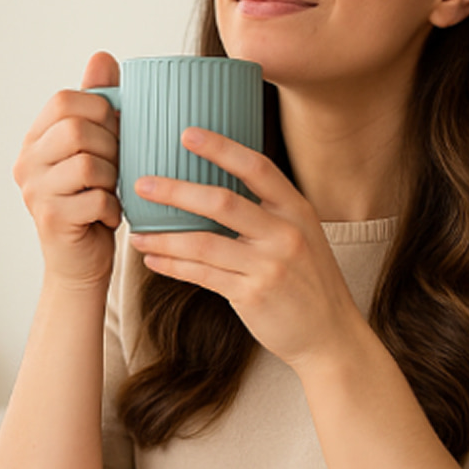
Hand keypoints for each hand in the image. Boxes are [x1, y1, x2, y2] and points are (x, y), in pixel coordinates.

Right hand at [13, 52, 123, 290]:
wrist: (81, 265)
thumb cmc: (92, 201)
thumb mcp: (97, 149)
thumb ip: (97, 104)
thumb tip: (102, 56)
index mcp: (35, 139)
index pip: (65, 100)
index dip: (101, 109)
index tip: (114, 132)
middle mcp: (26, 162)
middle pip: (77, 129)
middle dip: (111, 145)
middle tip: (116, 166)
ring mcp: (35, 192)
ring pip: (89, 164)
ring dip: (113, 178)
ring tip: (111, 191)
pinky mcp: (52, 220)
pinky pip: (97, 199)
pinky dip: (113, 208)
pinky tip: (108, 216)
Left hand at [129, 128, 370, 370]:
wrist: (331, 334)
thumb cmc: (309, 281)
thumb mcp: (302, 236)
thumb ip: (268, 214)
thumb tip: (214, 192)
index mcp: (297, 210)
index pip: (257, 168)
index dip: (221, 148)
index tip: (187, 134)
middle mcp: (285, 233)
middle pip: (222, 202)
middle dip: (176, 191)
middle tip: (142, 184)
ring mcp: (269, 265)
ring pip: (204, 243)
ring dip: (165, 237)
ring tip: (137, 232)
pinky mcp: (253, 295)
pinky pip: (202, 275)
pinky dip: (173, 266)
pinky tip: (154, 259)